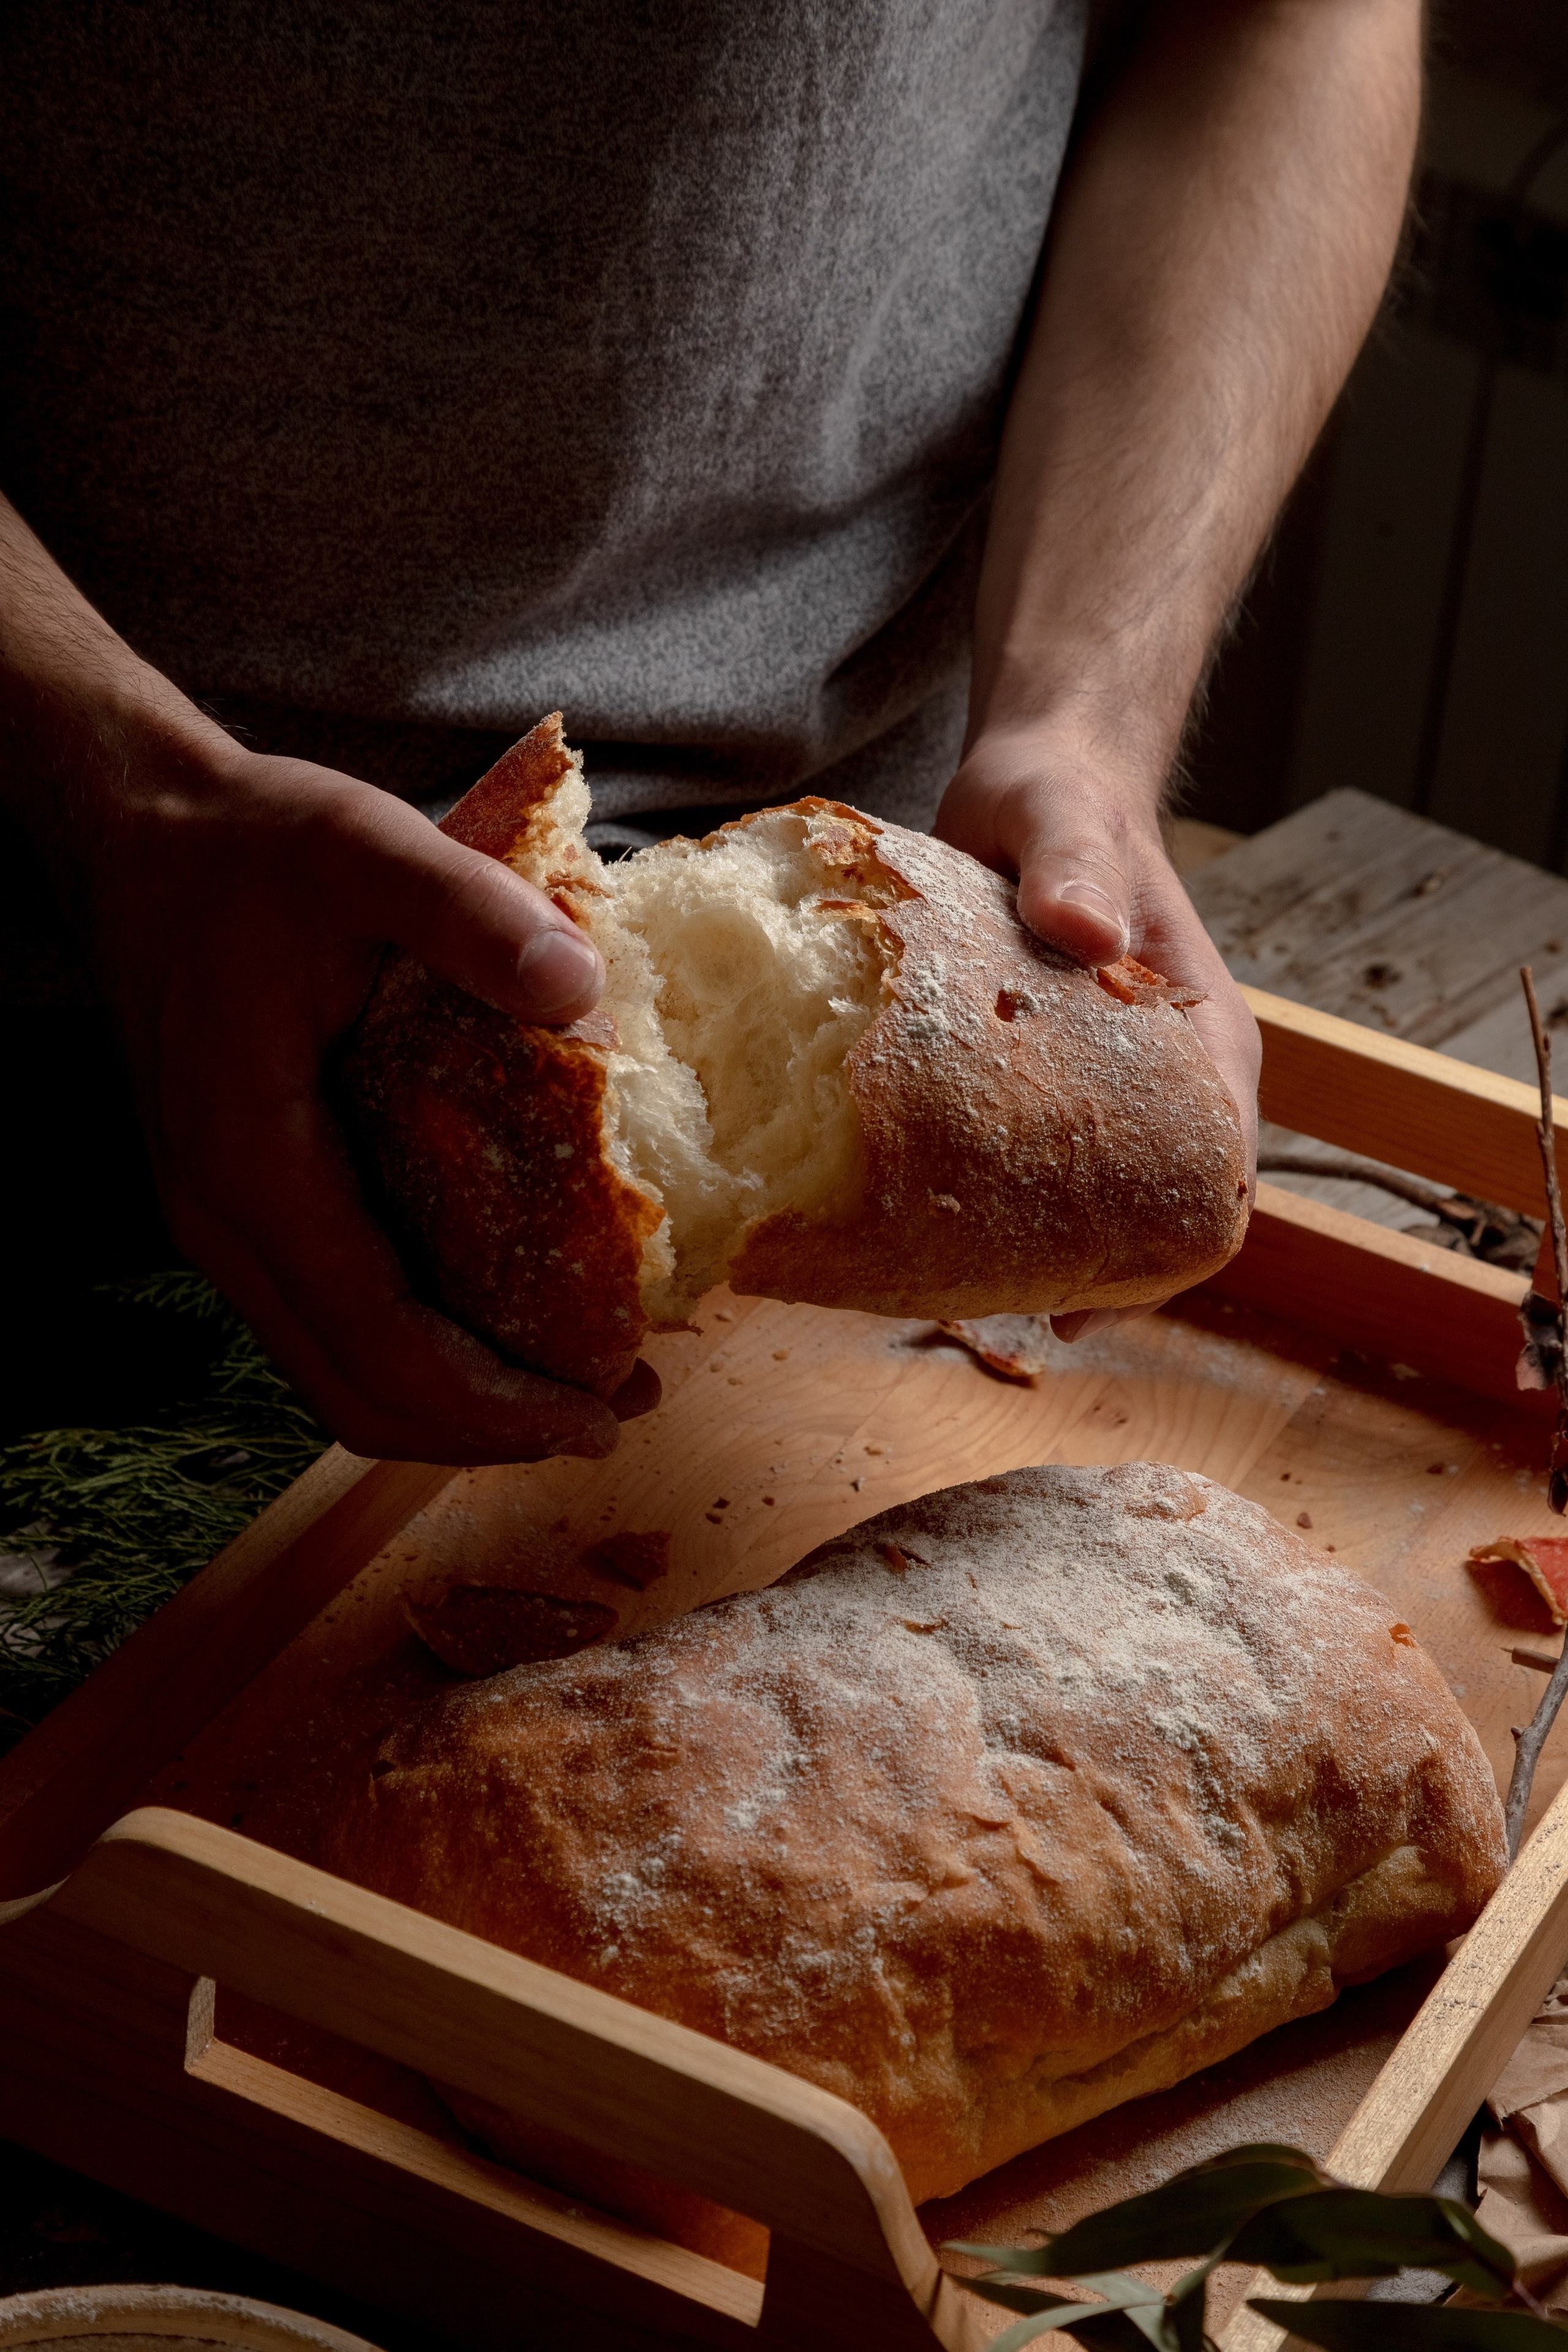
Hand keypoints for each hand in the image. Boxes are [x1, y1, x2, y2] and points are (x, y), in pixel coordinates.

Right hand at [64, 716, 656, 1461]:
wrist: (139, 830)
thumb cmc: (249, 845)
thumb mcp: (366, 847)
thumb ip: (471, 913)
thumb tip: (584, 987)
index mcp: (251, 1162)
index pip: (378, 1341)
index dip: (491, 1404)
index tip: (599, 1417)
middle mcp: (222, 1219)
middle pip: (354, 1391)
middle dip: (485, 1427)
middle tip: (611, 1414)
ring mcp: (222, 1222)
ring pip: (336, 1371)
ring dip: (453, 1400)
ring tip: (576, 1386)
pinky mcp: (242, 1204)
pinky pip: (328, 1320)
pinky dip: (415, 1348)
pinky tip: (500, 1318)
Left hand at [935, 725, 1258, 1338]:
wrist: (1030, 783)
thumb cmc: (1059, 797)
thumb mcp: (1059, 815)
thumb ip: (1073, 864)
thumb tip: (1090, 933)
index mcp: (1202, 1031)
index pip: (1220, 1168)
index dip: (1171, 1248)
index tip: (1095, 1302)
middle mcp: (1168, 1076)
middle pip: (1162, 1209)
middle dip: (1099, 1272)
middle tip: (1010, 1312)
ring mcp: (1111, 1087)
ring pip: (1100, 1198)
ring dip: (1047, 1248)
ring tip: (963, 1290)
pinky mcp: (1054, 1084)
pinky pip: (1043, 1163)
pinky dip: (1004, 1202)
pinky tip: (935, 1230)